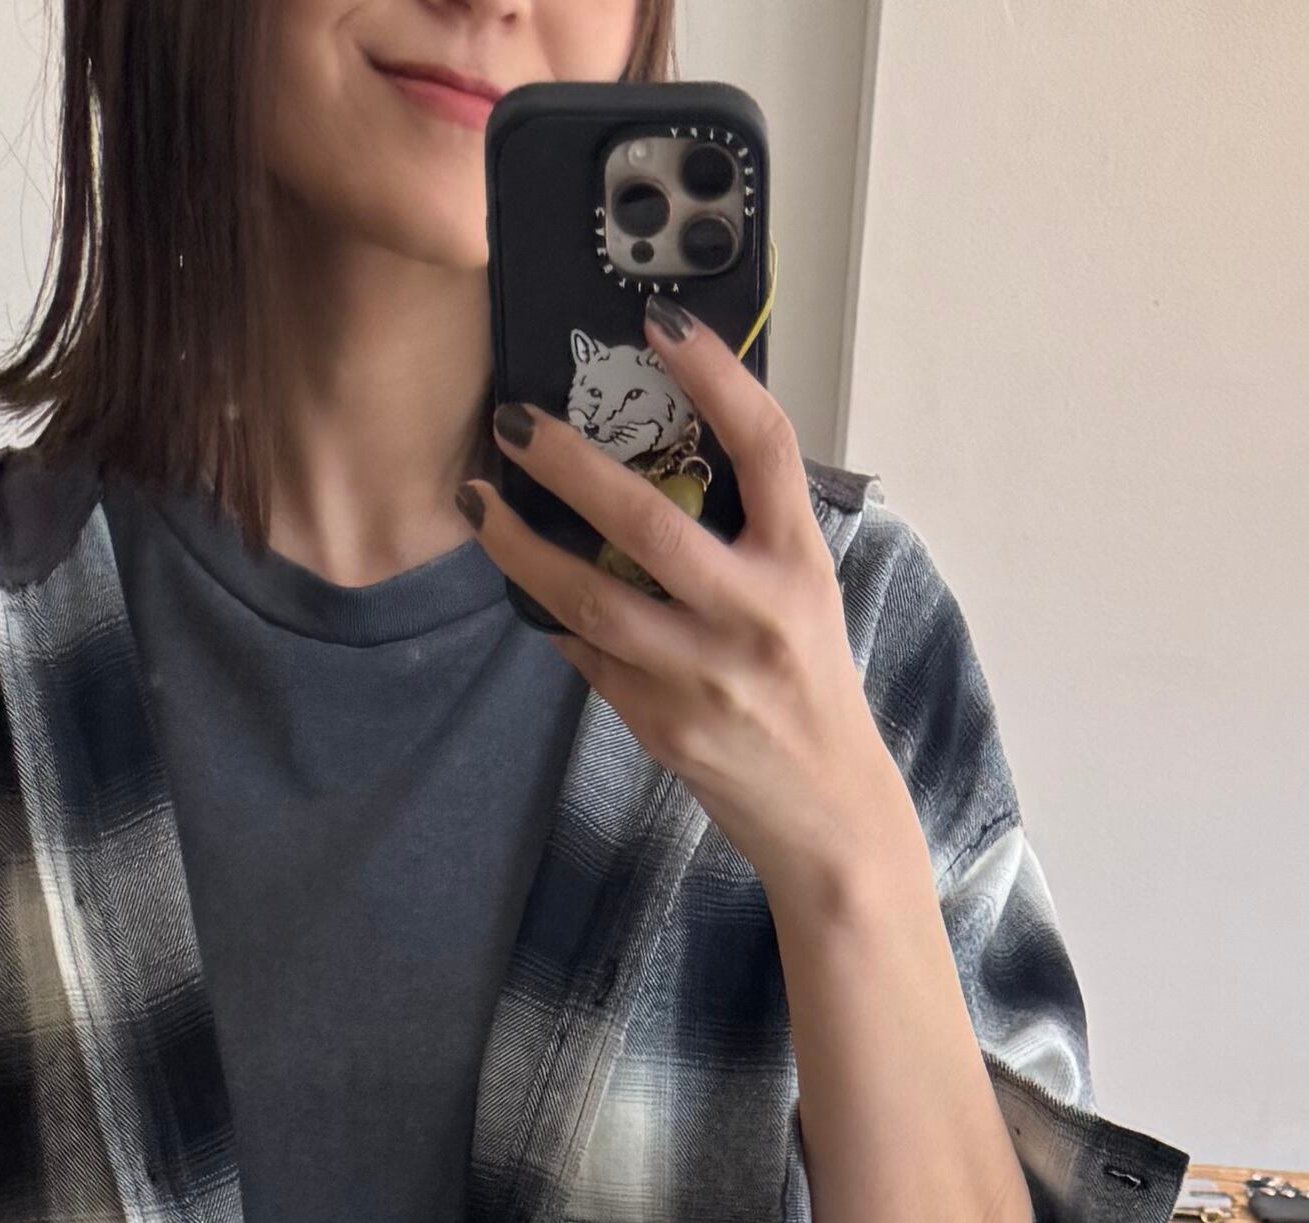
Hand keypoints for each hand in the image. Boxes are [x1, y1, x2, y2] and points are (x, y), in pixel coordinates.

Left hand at [465, 314, 923, 941]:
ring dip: (523, 547)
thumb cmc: (811, 687)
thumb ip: (748, 530)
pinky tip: (520, 584)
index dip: (713, 375)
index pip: (764, 447)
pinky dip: (551, 617)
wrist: (828, 816)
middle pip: (649, 520)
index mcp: (798, 565)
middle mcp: (754, 616)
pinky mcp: (663, 726)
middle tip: (513, 421)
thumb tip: (660, 448)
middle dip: (570, 463)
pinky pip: (588, 657)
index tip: (658, 320)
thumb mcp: (804, 593)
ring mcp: (704, 676)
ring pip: (593, 598)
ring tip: (480, 503)